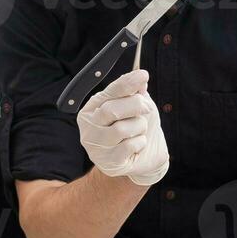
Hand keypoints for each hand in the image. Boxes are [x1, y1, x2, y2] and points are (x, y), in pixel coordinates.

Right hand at [76, 70, 169, 186]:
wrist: (144, 159)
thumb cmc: (137, 129)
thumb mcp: (138, 107)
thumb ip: (136, 93)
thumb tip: (140, 78)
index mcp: (92, 109)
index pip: (108, 92)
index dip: (126, 83)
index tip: (143, 75)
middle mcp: (89, 127)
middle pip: (111, 110)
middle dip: (135, 105)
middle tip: (147, 108)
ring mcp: (96, 147)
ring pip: (121, 129)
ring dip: (139, 126)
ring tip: (140, 130)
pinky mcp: (108, 162)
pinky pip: (129, 146)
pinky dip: (140, 142)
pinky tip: (138, 145)